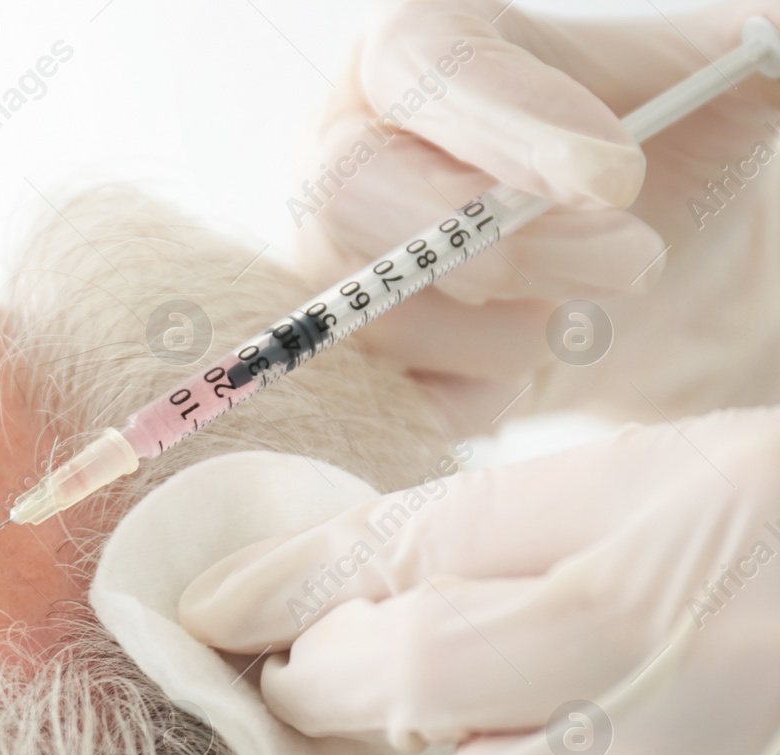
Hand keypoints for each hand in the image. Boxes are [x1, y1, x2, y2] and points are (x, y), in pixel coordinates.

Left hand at [177, 408, 779, 754]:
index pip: (406, 577)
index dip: (309, 620)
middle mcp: (700, 671)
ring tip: (625, 745)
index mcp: (667, 538)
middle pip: (432, 707)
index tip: (255, 639)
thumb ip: (454, 527)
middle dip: (412, 699)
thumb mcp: (655, 485)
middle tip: (471, 682)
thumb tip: (239, 590)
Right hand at [295, 0, 779, 425]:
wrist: (640, 279)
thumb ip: (760, 49)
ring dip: (512, 332)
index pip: (422, 68)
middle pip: (362, 193)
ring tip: (588, 315)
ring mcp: (328, 260)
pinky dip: (477, 395)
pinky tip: (531, 364)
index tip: (613, 176)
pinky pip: (385, 393)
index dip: (507, 121)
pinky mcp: (342, 356)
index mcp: (416, 51)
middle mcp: (344, 148)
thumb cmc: (664, 162)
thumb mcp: (725, 87)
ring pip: (379, 308)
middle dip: (510, 243)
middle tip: (635, 260)